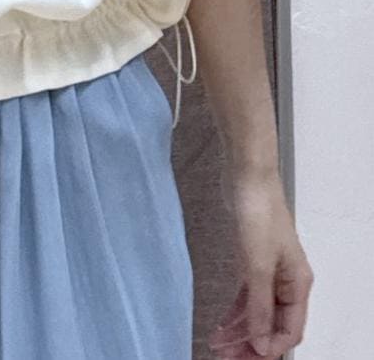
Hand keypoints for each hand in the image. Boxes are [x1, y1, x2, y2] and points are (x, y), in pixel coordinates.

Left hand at [208, 168, 313, 357]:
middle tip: (226, 358)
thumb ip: (258, 304)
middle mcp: (287, 281)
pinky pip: (247, 296)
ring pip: (259, 312)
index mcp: (297, 283)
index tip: (246, 359)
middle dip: (252, 344)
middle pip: (274, 324)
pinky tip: (221, 324)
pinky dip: (236, 312)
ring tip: (218, 345)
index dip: (269, 347)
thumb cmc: (258, 213)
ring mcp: (270, 270)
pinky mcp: (252, 260)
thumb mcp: (257, 263)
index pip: (290, 330)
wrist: (247, 175)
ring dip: (241, 331)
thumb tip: (260, 342)